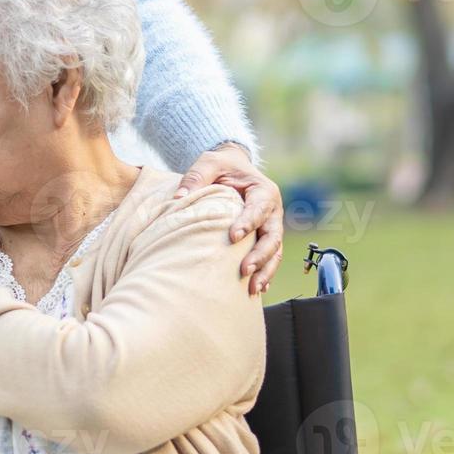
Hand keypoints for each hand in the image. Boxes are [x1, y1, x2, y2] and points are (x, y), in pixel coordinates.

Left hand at [174, 144, 282, 296]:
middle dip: (261, 255)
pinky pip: (270, 258)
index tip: (233, 237)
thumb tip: (178, 198)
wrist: (234, 168)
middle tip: (244, 270)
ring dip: (265, 270)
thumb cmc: (222, 166)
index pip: (259, 208)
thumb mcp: (209, 162)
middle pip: (273, 235)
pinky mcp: (265, 238)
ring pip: (275, 251)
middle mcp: (273, 210)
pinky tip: (257, 290)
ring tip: (253, 289)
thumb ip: (196, 176)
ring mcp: (272, 226)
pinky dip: (265, 273)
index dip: (248, 223)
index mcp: (263, 190)